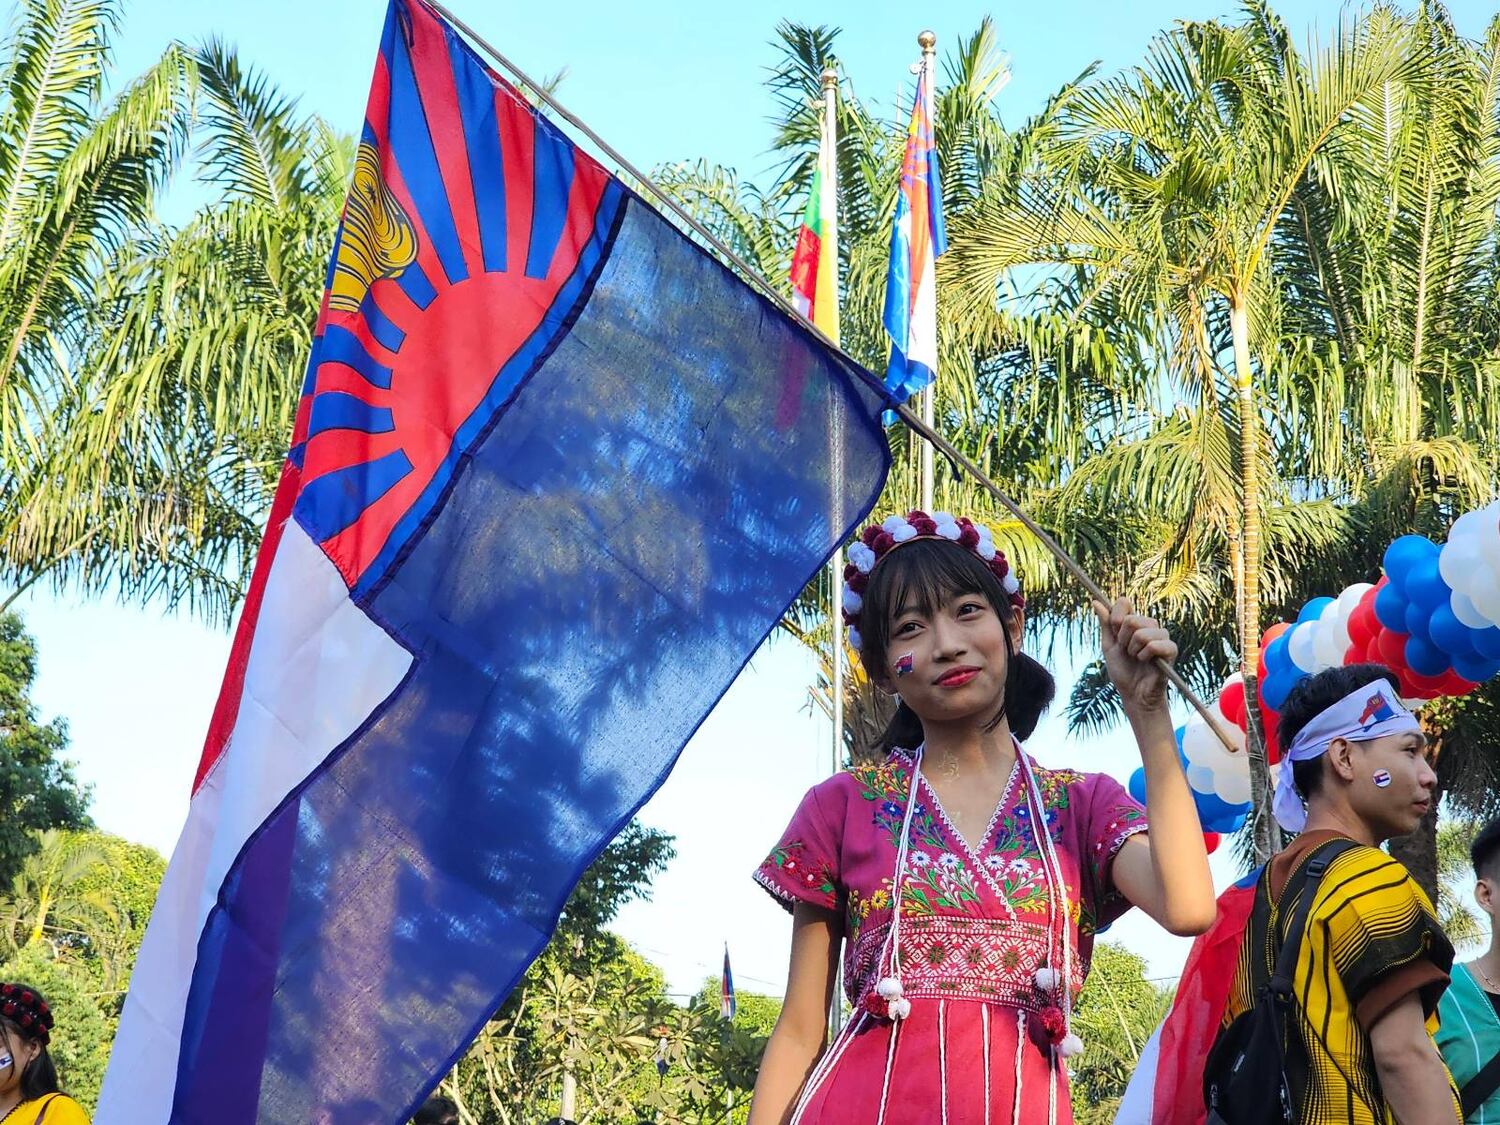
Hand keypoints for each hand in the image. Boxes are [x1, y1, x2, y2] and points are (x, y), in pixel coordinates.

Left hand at [1094, 597, 1176, 715]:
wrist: (1133, 693)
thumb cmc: (1122, 670)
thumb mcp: (1108, 646)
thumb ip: (1105, 624)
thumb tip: (1095, 601)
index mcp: (1135, 622)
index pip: (1124, 602)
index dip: (1115, 619)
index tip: (1115, 635)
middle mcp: (1150, 625)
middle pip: (1131, 619)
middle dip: (1122, 640)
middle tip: (1127, 652)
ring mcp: (1162, 636)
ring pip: (1142, 633)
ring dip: (1133, 650)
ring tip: (1137, 658)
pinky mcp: (1171, 649)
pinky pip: (1155, 645)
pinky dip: (1145, 656)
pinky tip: (1147, 662)